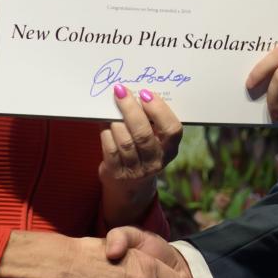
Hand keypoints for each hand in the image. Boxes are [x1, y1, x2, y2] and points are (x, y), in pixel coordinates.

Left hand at [98, 85, 182, 225]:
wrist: (130, 186)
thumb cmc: (143, 152)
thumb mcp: (155, 140)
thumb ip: (151, 121)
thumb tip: (134, 92)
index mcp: (170, 150)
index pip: (172, 130)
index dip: (160, 110)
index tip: (146, 94)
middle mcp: (155, 161)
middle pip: (144, 134)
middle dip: (131, 110)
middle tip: (121, 92)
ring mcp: (136, 170)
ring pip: (125, 141)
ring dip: (116, 120)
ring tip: (111, 105)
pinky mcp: (117, 173)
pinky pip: (110, 149)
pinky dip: (106, 132)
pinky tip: (104, 121)